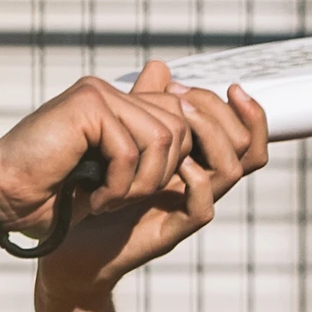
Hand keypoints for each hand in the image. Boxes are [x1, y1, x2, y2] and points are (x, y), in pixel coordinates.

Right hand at [0, 73, 194, 237]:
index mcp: (114, 105)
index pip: (178, 120)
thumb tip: (180, 140)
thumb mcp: (107, 180)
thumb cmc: (45, 198)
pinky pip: (132, 149)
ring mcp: (97, 94)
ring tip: (107, 201)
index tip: (135, 193)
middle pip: (178, 127)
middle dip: (159, 176)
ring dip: (139, 184)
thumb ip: (142, 158)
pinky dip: (118, 186)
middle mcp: (108, 93)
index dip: (172, 163)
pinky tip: (92, 199)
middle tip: (120, 200)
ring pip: (161, 139)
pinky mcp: (88, 104)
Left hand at [35, 60, 268, 304]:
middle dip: (225, 115)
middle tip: (188, 99)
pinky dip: (195, 181)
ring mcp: (183, 210)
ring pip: (231, 172)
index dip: (246, 110)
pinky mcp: (167, 233)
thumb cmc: (90, 193)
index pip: (243, 135)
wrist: (64, 244)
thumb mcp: (118, 138)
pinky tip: (174, 162)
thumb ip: (142, 104)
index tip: (227, 85)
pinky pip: (201, 207)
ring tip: (180, 118)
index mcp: (193, 163)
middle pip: (247, 149)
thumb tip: (161, 67)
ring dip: (211, 138)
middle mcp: (196, 186)